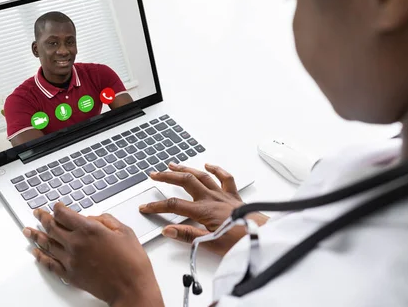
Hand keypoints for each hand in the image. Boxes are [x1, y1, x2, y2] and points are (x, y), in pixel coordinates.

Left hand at [23, 204, 163, 306]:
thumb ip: (106, 220)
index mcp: (89, 229)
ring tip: (28, 230)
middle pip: (52, 227)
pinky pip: (50, 264)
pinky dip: (40, 257)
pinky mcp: (70, 275)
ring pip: (47, 244)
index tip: (55, 206)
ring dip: (36, 235)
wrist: (130, 287)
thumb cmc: (131, 262)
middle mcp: (76, 243)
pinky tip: (36, 253)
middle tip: (37, 213)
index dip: (58, 208)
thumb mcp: (124, 231)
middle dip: (43, 217)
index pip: (64, 214)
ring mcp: (71, 260)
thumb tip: (93, 218)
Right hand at [139, 163, 268, 255]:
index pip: (174, 205)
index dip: (157, 205)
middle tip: (154, 174)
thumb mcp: (209, 244)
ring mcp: (222, 194)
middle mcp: (212, 198)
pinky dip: (216, 169)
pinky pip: (225, 178)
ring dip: (185, 169)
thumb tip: (168, 231)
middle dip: (167, 177)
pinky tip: (208, 165)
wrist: (262, 237)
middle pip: (185, 181)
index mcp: (203, 211)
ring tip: (172, 165)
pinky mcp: (234, 195)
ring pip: (201, 176)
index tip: (145, 206)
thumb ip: (187, 236)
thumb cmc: (239, 242)